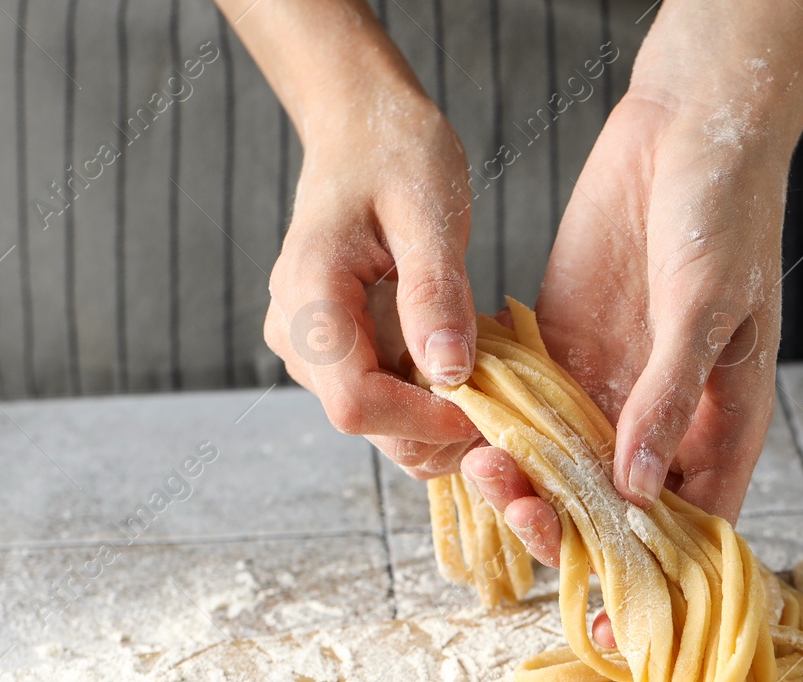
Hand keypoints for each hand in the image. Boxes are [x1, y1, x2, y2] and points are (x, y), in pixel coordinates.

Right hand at [225, 0, 481, 478]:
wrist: (361, 130)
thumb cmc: (395, 152)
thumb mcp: (429, 210)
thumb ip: (436, 291)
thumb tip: (450, 372)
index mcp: (310, 297)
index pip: (356, 403)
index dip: (423, 422)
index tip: (484, 409)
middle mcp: (298, 335)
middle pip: (367, 426)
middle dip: (437, 431)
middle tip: (504, 405)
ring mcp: (312, 349)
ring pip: (377, 423)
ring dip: (438, 420)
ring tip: (490, 378)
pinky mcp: (335, 353)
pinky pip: (384, 400)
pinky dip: (430, 401)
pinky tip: (466, 363)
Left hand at [463, 0, 802, 645]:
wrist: (686, 128)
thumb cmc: (727, 217)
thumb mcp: (705, 309)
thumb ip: (668, 398)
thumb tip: (633, 489)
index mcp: (719, 426)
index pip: (687, 528)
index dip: (652, 581)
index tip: (611, 627)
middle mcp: (661, 421)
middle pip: (611, 510)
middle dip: (566, 527)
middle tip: (521, 511)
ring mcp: (609, 386)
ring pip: (561, 464)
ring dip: (525, 479)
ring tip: (485, 466)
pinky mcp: (564, 347)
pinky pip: (528, 405)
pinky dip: (502, 422)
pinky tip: (470, 427)